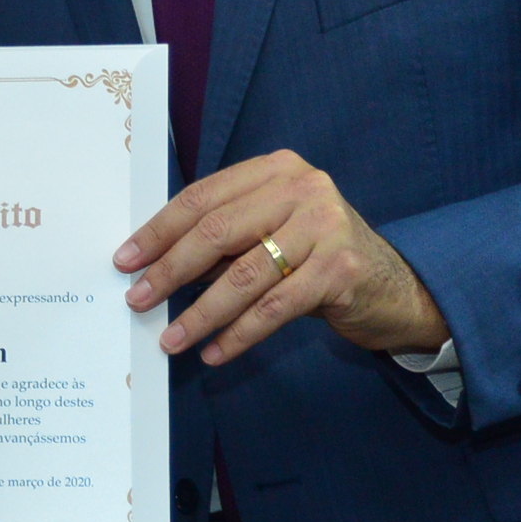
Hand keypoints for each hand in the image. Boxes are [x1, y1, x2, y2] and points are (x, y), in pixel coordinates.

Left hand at [116, 148, 447, 366]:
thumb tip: (154, 266)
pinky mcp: (341, 269)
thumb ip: (223, 241)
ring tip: (171, 338)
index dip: (159, 230)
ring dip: (200, 312)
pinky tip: (215, 351)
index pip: (203, 197)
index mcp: (276, 170)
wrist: (393, 287)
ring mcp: (326, 226)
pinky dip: (239, 333)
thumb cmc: (317, 258)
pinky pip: (275, 306)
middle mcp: (302, 188)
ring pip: (244, 274)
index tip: (127, 259)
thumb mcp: (269, 235)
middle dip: (170, 269)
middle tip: (138, 298)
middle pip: (217, 230)